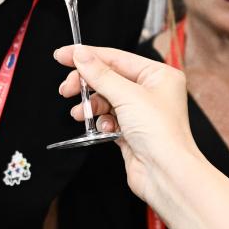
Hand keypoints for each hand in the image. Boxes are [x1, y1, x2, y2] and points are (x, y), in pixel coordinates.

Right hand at [54, 44, 199, 203]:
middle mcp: (151, 91)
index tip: (63, 55)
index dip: (88, 56)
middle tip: (66, 89)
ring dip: (91, 105)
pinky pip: (108, 118)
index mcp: (158, 75)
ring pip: (105, 99)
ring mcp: (141, 112)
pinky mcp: (131, 131)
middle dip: (86, 84)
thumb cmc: (160, 133)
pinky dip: (101, 122)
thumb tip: (81, 54)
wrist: (165, 174)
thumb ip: (100, 74)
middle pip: (108, 78)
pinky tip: (103, 129)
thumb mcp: (127, 95)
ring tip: (80, 113)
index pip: (116, 58)